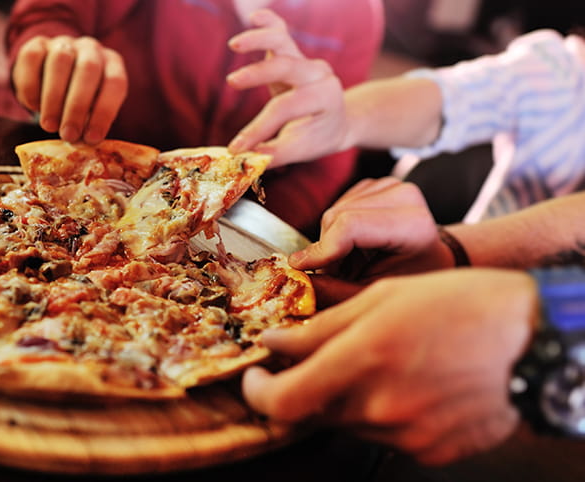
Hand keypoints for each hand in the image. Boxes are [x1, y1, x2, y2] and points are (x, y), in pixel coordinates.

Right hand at [12, 35, 126, 144]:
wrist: (52, 73)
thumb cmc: (79, 98)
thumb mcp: (93, 108)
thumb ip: (92, 120)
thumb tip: (86, 140)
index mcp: (112, 63)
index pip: (115, 83)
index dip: (104, 112)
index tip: (92, 138)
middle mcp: (91, 48)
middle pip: (88, 70)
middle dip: (77, 106)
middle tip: (68, 135)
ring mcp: (64, 43)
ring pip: (60, 62)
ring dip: (53, 99)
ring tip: (50, 126)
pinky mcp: (37, 43)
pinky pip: (32, 59)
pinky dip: (31, 86)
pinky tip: (33, 106)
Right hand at [226, 8, 349, 166]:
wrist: (336, 121)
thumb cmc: (317, 137)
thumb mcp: (302, 149)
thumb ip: (277, 153)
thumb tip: (247, 158)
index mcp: (325, 96)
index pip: (286, 108)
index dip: (258, 128)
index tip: (236, 148)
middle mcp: (318, 73)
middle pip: (286, 68)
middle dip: (257, 76)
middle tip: (231, 83)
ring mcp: (305, 60)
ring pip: (283, 41)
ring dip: (258, 40)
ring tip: (235, 45)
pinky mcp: (291, 54)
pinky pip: (280, 33)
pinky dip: (267, 23)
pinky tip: (253, 17)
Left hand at [243, 268, 536, 464]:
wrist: (539, 343)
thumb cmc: (466, 306)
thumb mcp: (385, 297)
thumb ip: (322, 326)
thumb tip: (275, 341)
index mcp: (362, 361)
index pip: (281, 402)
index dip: (258, 393)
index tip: (258, 376)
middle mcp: (379, 407)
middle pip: (311, 414)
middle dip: (303, 389)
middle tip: (314, 362)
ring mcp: (406, 436)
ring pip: (347, 425)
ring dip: (343, 399)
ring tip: (377, 364)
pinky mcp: (430, 452)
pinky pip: (384, 437)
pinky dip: (380, 414)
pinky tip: (405, 385)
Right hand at [290, 177, 453, 282]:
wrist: (432, 258)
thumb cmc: (407, 278)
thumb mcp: (375, 292)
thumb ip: (337, 290)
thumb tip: (298, 278)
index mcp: (413, 223)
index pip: (351, 226)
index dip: (322, 248)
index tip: (301, 267)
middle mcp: (404, 195)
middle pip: (337, 216)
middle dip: (327, 249)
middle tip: (336, 273)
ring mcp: (389, 184)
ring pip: (333, 210)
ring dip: (332, 240)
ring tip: (351, 261)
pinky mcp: (375, 184)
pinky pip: (337, 205)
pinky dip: (337, 228)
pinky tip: (355, 244)